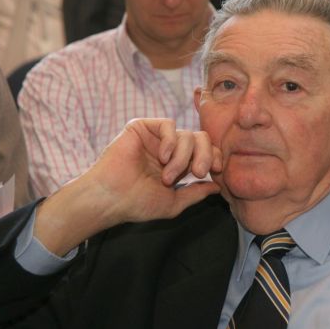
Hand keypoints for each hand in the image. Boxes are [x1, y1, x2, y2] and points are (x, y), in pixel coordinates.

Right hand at [35, 119, 221, 255]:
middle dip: (205, 155)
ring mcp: (155, 138)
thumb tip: (218, 188)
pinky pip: (168, 125)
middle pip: (201, 139)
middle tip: (198, 172)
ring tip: (167, 176)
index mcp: (178, 164)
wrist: (111, 198)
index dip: (215, 157)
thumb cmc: (138, 204)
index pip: (205, 151)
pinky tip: (161, 157)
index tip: (216, 170)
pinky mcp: (141, 127)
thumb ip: (196, 193)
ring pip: (186, 134)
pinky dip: (170, 141)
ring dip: (181, 157)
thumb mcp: (174, 202)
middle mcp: (169, 149)